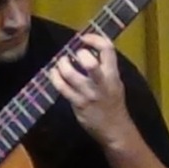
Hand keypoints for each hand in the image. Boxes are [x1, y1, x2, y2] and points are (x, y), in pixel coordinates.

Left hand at [48, 33, 132, 147]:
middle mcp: (102, 83)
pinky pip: (62, 88)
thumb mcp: (115, 83)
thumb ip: (104, 68)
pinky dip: (55, 78)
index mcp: (113, 75)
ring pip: (71, 74)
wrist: (114, 129)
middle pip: (90, 63)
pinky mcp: (78, 104)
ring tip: (60, 62)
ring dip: (62, 64)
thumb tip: (88, 50)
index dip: (94, 39)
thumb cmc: (113, 103)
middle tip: (73, 54)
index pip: (107, 49)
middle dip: (79, 54)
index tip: (84, 38)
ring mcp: (89, 94)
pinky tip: (53, 74)